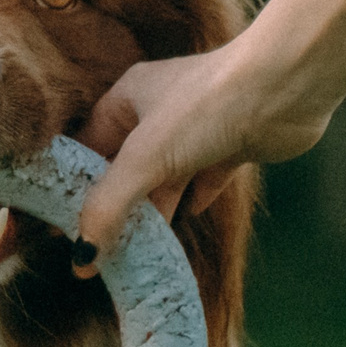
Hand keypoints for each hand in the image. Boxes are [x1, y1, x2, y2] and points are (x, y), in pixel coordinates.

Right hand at [70, 0, 345, 274]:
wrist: (285, 90)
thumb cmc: (208, 107)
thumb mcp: (146, 156)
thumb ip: (110, 205)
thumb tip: (82, 255)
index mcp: (126, 99)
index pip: (86, 150)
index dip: (72, 191)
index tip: (60, 234)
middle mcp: (157, 112)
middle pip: (124, 170)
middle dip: (114, 210)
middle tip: (96, 256)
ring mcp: (195, 130)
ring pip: (163, 180)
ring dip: (152, 214)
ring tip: (134, 255)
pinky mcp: (229, 147)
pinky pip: (200, 181)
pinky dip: (190, 202)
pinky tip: (182, 223)